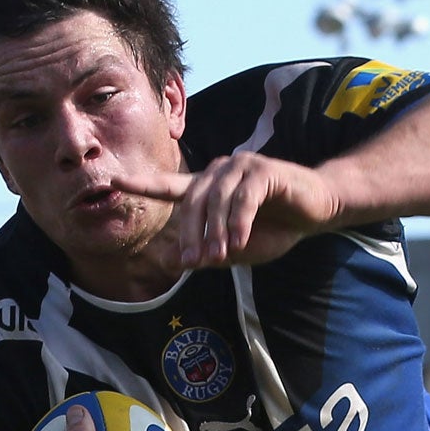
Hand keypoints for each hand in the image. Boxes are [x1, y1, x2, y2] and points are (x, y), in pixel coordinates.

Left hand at [126, 154, 339, 271]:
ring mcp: (240, 167)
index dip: (141, 184)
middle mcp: (219, 172)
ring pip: (216, 200)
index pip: (169, 187)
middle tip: (193, 263)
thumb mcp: (238, 250)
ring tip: (220, 256)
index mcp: (208, 189)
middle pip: (192, 202)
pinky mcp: (263, 170)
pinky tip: (240, 241)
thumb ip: (209, 254)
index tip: (111, 182)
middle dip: (190, 234)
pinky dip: (238, 221)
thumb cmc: (276, 229)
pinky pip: (243, 197)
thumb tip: (172, 262)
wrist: (318, 211)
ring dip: (215, 231)